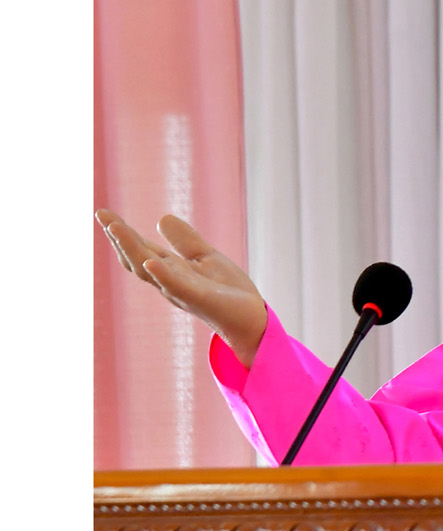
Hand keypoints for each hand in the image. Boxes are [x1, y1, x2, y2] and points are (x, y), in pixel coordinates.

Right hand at [95, 209, 267, 368]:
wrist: (252, 318)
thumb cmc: (227, 291)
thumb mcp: (205, 257)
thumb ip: (184, 241)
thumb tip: (161, 217)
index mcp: (170, 270)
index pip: (141, 249)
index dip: (122, 233)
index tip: (103, 213)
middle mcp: (169, 281)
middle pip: (138, 258)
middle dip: (120, 238)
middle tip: (102, 216)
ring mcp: (181, 291)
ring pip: (150, 270)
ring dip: (132, 250)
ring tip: (116, 228)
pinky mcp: (199, 299)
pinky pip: (177, 287)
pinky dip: (163, 275)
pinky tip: (151, 262)